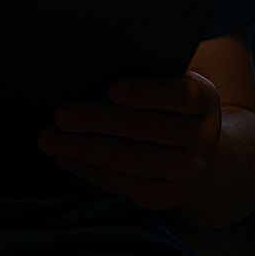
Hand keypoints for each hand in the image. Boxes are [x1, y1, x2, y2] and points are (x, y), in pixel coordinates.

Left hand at [36, 72, 221, 210]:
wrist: (196, 142)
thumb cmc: (166, 96)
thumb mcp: (169, 77)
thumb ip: (146, 67)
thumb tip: (93, 59)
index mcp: (205, 98)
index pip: (181, 95)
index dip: (147, 93)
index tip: (112, 88)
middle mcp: (203, 137)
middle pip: (146, 129)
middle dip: (97, 121)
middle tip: (59, 115)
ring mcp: (188, 171)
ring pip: (130, 161)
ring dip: (84, 149)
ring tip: (49, 138)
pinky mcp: (169, 196)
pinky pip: (125, 186)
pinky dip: (90, 171)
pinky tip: (65, 157)